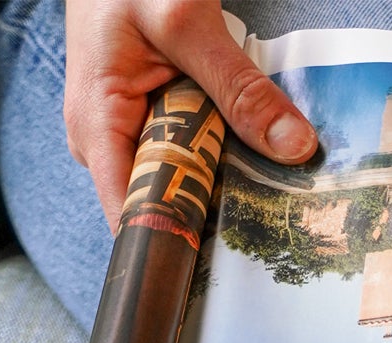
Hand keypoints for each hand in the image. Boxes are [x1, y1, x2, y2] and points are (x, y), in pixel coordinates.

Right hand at [64, 0, 316, 224]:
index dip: (177, 249)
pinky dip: (219, 158)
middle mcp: (106, 143)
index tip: (229, 269)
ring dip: (221, 188)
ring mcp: (126, 134)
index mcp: (98, 127)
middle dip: (213, 219)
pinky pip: (186, 156)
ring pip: (180, 183)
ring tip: (270, 201)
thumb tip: (293, 147)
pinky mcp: (149, 122)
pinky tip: (253, 164)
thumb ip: (238, 86)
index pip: (132, 218)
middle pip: (162, 207)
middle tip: (271, 232)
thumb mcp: (185, 22)